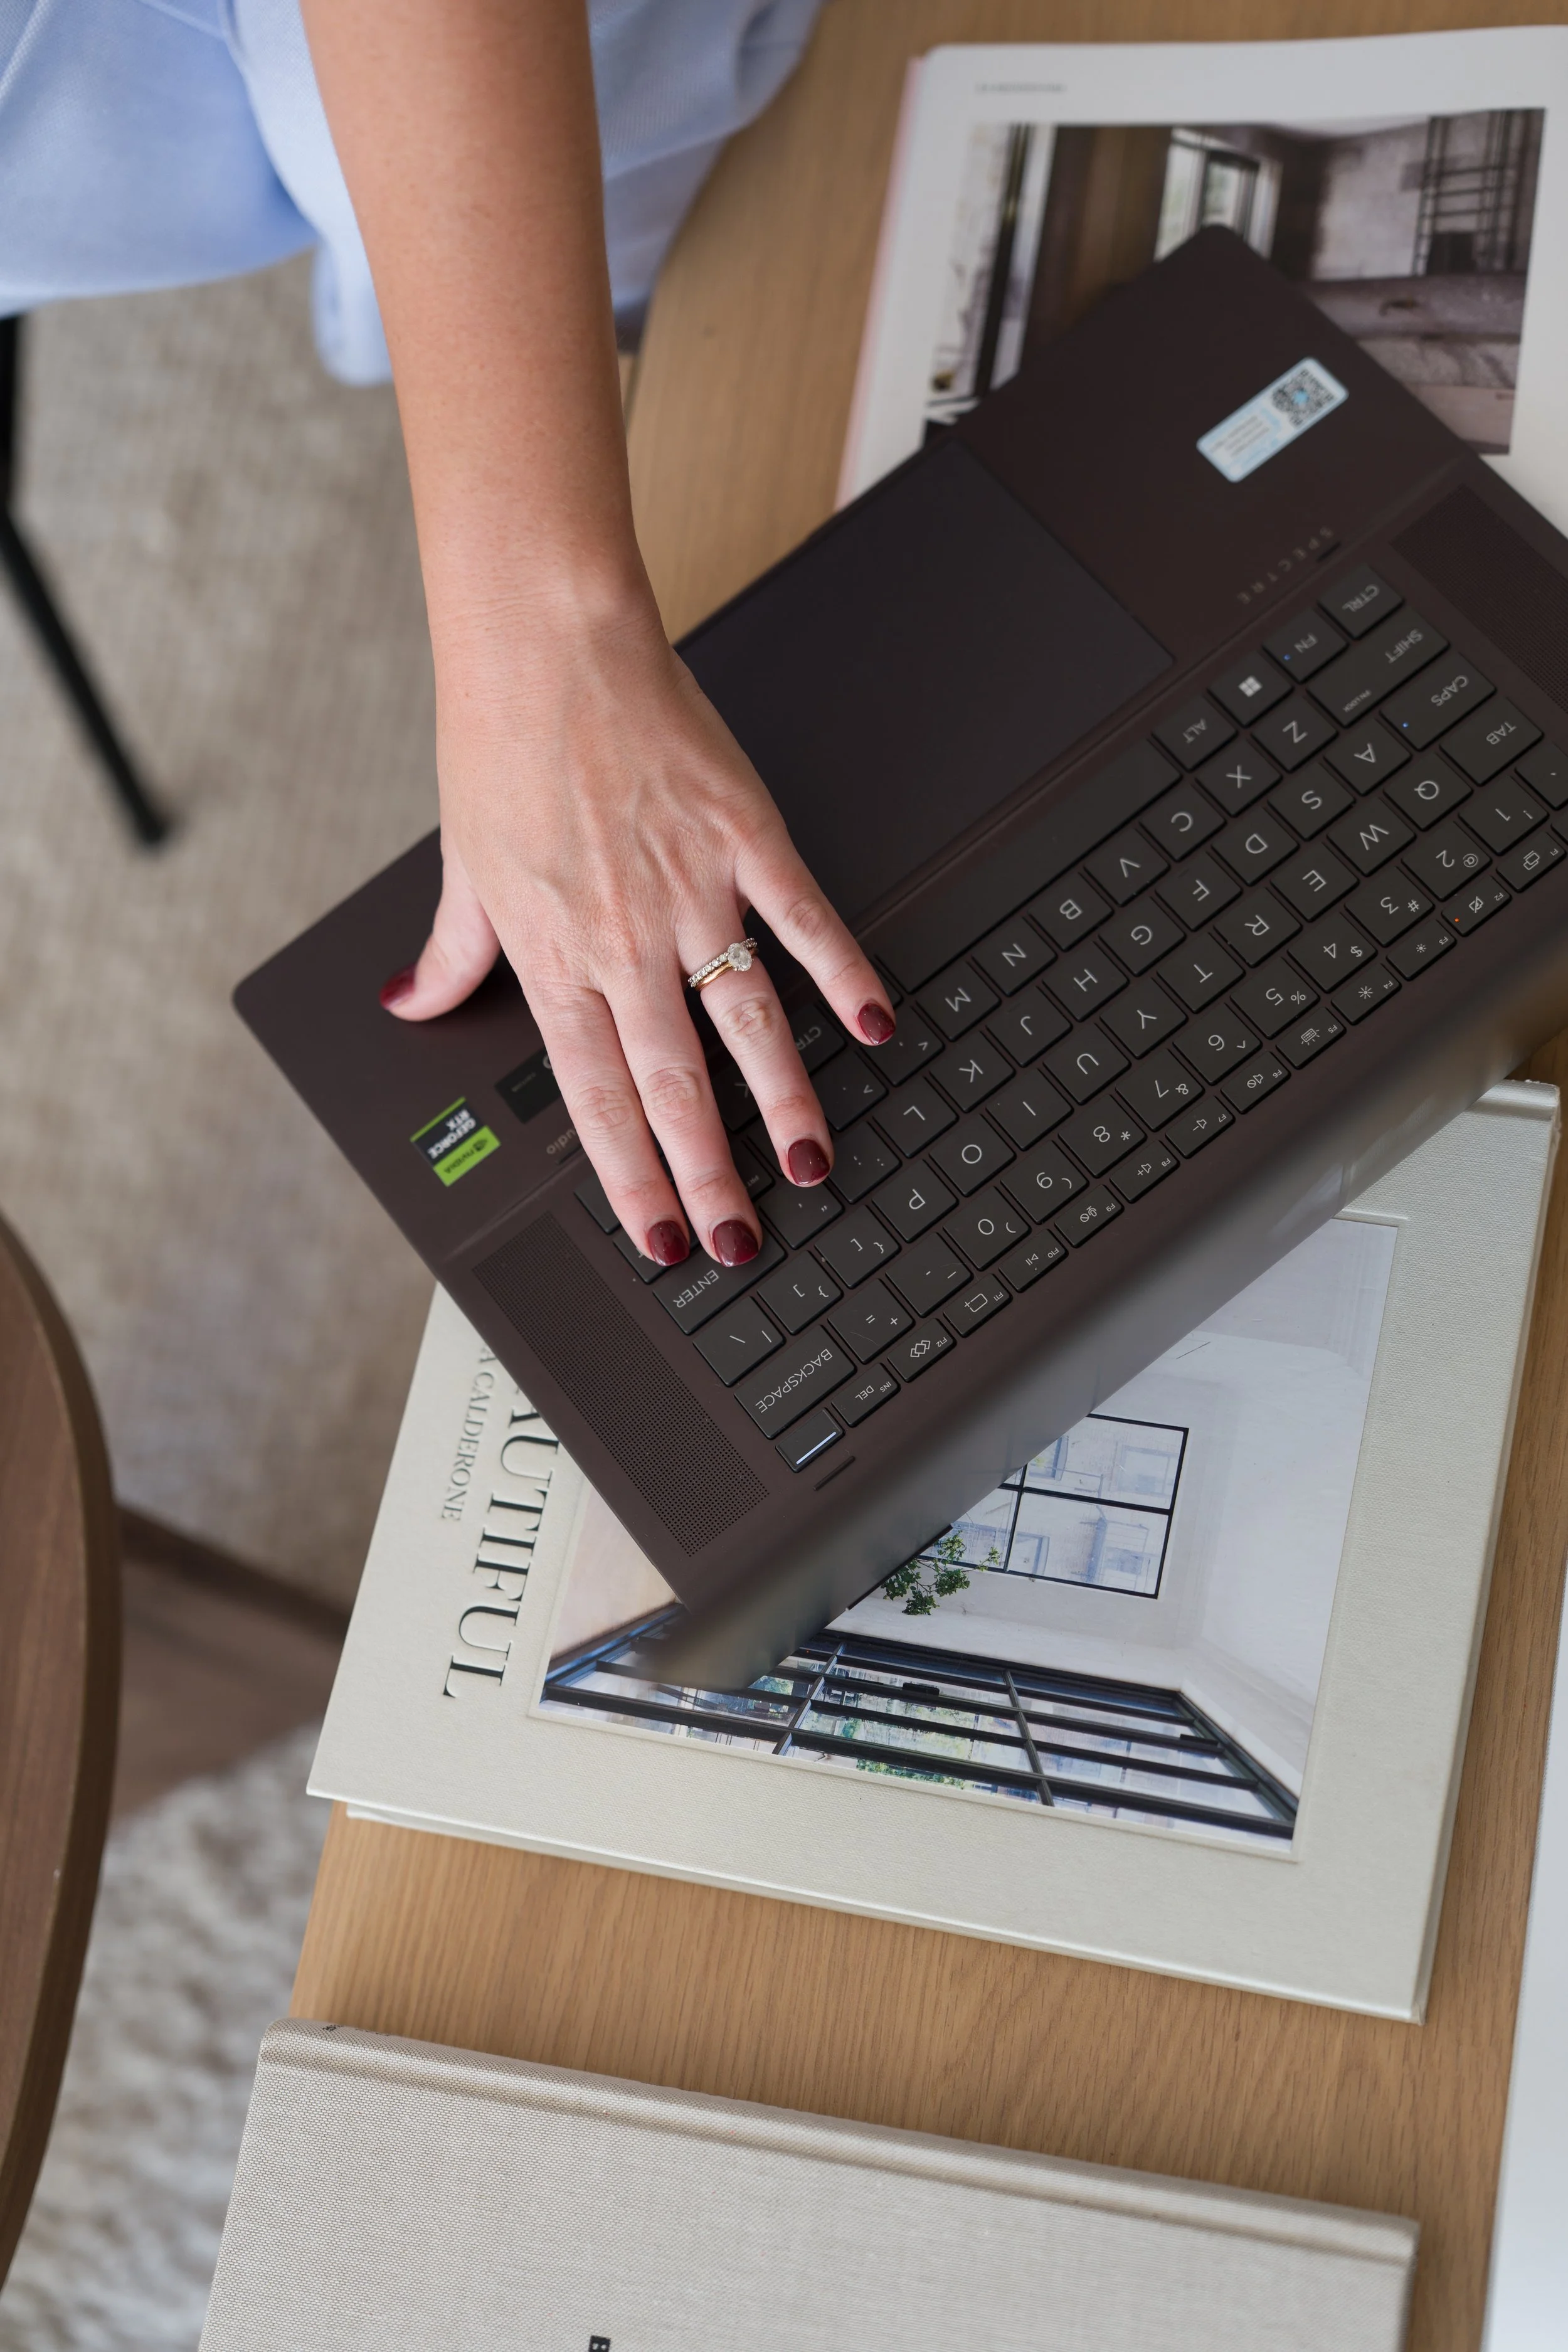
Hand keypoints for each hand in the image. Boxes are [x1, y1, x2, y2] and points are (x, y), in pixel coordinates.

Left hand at [379, 589, 895, 1267]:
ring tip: (810, 1165)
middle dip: (708, 1178)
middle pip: (673, 1086)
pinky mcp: (743, 837)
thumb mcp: (462, 866)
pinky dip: (842, 974)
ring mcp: (689, 891)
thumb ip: (450, 954)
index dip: (629, 1179)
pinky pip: (802, 920)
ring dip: (782, 1103)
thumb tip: (409, 1001)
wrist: (545, 644)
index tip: (657, 1240)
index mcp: (555, 958)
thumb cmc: (500, 747)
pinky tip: (874, 1025)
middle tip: (739, 1242)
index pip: (595, 1099)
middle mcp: (623, 940)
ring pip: (745, 1023)